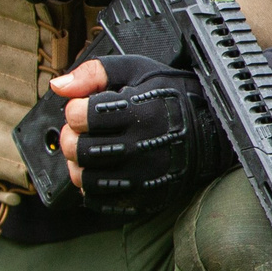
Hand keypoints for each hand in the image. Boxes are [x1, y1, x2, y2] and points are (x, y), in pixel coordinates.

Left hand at [54, 55, 229, 214]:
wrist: (213, 131)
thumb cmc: (172, 97)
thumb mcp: (138, 70)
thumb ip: (95, 73)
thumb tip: (58, 86)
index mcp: (141, 110)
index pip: (79, 115)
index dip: (76, 109)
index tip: (87, 108)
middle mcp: (143, 146)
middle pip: (79, 148)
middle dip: (72, 137)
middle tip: (83, 131)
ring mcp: (145, 176)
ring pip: (85, 178)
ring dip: (78, 163)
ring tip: (91, 150)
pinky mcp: (146, 198)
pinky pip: (99, 200)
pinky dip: (91, 186)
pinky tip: (102, 169)